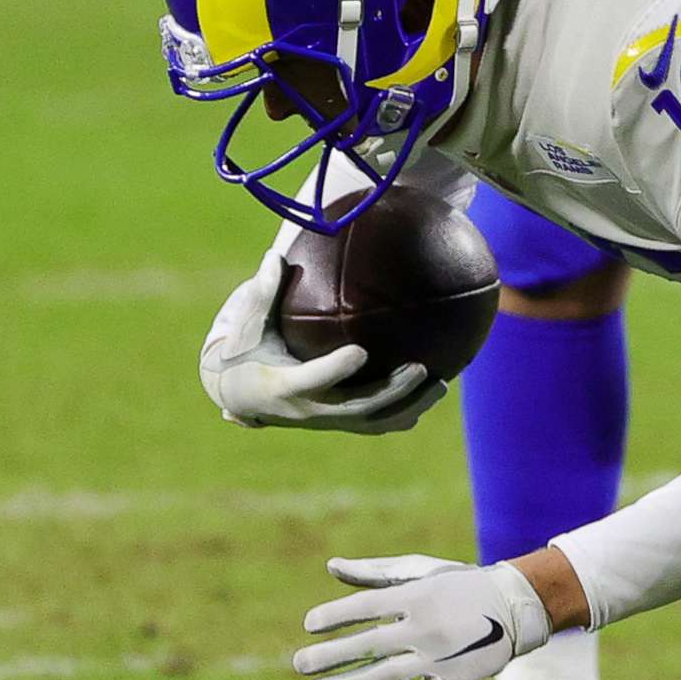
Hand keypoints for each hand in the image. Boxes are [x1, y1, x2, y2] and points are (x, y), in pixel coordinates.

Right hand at [199, 252, 443, 433]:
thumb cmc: (245, 350)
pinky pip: (376, 424)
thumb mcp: (247, 324)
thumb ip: (264, 293)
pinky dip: (405, 414)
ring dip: (409, 406)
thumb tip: (275, 255)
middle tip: (420, 367)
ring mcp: (327, 421)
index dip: (335, 369)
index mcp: (284, 385)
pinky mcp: (339, 424)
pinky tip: (431, 394)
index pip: (313, 380)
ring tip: (441, 384)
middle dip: (391, 391)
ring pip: (374, 421)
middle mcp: (308, 410)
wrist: (238, 394)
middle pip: (357, 408)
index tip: (362, 351)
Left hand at [292, 555, 553, 679]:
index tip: (310, 624)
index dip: (333, 617)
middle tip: (300, 663)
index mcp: (417, 596)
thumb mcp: (422, 570)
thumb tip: (331, 567)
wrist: (518, 606)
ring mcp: (439, 658)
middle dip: (328, 656)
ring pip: (383, 677)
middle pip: (367, 646)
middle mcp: (425, 628)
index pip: (364, 607)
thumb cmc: (462, 584)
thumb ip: (376, 571)